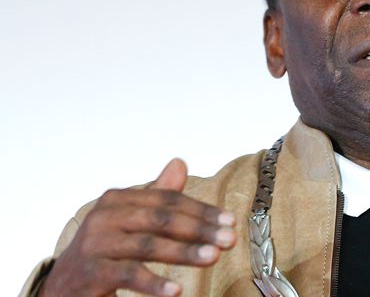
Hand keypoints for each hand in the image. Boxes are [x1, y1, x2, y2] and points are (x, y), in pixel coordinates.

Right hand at [40, 159, 236, 296]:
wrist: (63, 288)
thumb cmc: (105, 251)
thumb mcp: (130, 221)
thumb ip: (157, 196)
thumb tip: (179, 163)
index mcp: (117, 199)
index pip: (167, 200)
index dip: (201, 210)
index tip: (230, 221)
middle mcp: (103, 216)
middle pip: (161, 219)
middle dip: (199, 229)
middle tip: (229, 239)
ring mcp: (95, 244)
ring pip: (148, 245)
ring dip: (184, 252)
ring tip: (213, 257)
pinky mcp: (90, 273)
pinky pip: (129, 275)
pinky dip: (154, 283)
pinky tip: (177, 290)